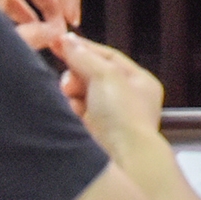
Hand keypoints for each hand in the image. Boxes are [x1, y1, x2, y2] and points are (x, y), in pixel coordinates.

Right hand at [56, 31, 166, 161]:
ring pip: (80, 95)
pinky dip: (70, 110)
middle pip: (92, 76)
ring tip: (70, 95)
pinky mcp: (92, 134)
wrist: (122, 158)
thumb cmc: (126, 118)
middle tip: (69, 78)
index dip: (84, 48)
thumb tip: (69, 42)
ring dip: (71, 93)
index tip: (61, 42)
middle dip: (76, 75)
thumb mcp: (106, 75)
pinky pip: (74, 114)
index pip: (108, 57)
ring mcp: (109, 119)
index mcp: (139, 82)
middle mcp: (126, 101)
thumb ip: (85, 56)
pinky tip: (70, 111)